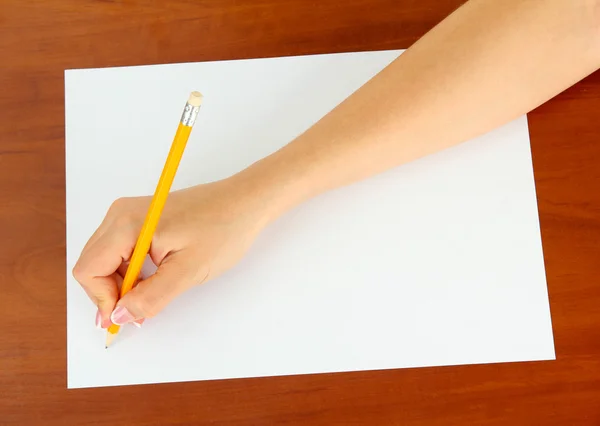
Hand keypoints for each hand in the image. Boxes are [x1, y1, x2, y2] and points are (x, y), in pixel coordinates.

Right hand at [72, 178, 268, 327]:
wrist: (245, 203)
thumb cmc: (223, 229)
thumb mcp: (188, 271)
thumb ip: (150, 297)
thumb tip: (120, 315)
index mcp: (127, 224)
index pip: (88, 270)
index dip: (102, 300)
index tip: (126, 316)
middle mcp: (120, 214)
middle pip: (92, 264)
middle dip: (110, 293)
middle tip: (139, 312)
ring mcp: (130, 214)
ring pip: (104, 259)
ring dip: (121, 283)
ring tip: (151, 296)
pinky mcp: (141, 218)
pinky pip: (120, 250)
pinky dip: (129, 271)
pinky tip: (152, 280)